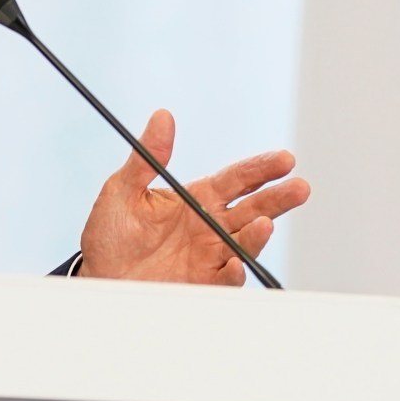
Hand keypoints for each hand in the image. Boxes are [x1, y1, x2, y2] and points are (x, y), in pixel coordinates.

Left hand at [78, 110, 309, 284]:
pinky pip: (224, 279)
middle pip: (253, 208)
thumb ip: (147, 158)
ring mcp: (209, 256)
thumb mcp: (121, 190)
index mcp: (197, 198)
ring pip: (244, 242)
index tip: (284, 160)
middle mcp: (210, 226)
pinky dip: (232, 272)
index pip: (237, 179)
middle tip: (300, 188)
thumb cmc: (110, 235)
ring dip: (258, 234)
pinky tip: (233, 262)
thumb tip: (162, 117)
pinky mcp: (202, 283)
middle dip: (278, 198)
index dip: (261, 169)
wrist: (99, 277)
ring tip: (266, 223)